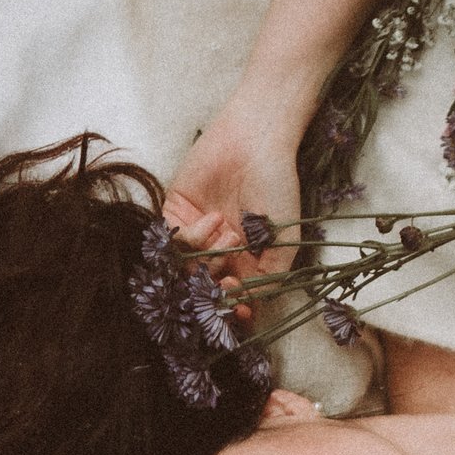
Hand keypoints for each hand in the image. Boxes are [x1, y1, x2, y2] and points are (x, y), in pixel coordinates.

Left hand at [164, 100, 303, 301]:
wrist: (256, 142)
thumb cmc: (277, 186)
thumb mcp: (284, 239)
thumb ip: (270, 276)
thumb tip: (251, 307)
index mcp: (245, 260)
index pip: (231, 296)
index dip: (232, 309)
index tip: (240, 313)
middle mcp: (218, 250)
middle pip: (204, 286)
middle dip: (216, 286)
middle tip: (231, 276)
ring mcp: (195, 232)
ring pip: (185, 268)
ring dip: (206, 260)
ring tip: (229, 235)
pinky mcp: (175, 212)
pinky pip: (170, 241)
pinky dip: (190, 238)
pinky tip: (214, 220)